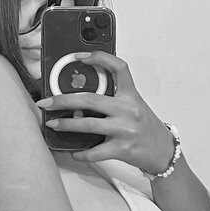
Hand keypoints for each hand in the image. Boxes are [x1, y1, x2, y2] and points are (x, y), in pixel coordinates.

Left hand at [37, 52, 174, 171]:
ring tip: (53, 123)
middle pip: (90, 99)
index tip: (79, 57)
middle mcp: (128, 110)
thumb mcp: (133, 106)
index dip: (99, 58)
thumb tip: (77, 104)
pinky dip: (81, 153)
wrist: (163, 151)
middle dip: (63, 100)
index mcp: (131, 95)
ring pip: (87, 125)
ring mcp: (124, 130)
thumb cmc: (145, 127)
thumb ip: (111, 101)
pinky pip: (95, 152)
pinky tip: (74, 152)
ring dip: (66, 124)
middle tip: (47, 102)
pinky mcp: (121, 149)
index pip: (118, 68)